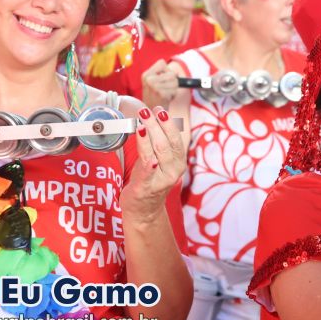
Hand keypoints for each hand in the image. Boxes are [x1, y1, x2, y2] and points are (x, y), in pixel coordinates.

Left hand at [121, 106, 185, 224]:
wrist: (143, 209)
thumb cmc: (149, 178)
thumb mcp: (158, 158)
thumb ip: (159, 139)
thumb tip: (156, 114)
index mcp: (178, 161)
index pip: (176, 139)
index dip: (168, 123)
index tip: (159, 110)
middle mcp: (173, 171)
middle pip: (166, 144)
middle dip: (157, 126)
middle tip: (147, 111)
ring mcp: (160, 181)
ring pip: (157, 154)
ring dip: (149, 136)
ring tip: (142, 122)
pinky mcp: (145, 188)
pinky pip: (148, 174)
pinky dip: (149, 165)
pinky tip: (150, 158)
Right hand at [141, 60, 178, 108]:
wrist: (151, 112)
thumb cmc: (155, 96)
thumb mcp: (153, 81)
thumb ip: (162, 73)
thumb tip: (176, 72)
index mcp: (146, 75)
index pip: (162, 63)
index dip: (166, 70)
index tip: (163, 79)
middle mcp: (149, 79)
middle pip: (171, 73)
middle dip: (172, 81)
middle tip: (164, 89)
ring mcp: (155, 86)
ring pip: (175, 82)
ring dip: (173, 89)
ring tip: (165, 94)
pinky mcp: (161, 94)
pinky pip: (174, 90)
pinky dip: (173, 95)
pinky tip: (166, 98)